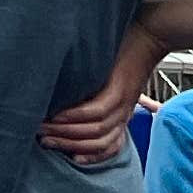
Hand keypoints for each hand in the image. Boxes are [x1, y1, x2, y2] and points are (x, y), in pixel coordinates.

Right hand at [41, 18, 162, 164]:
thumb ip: (104, 93)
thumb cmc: (128, 52)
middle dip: (67, 144)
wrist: (150, 34)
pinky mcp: (118, 88)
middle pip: (97, 141)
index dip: (91, 156)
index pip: (110, 145)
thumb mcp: (117, 78)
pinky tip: (57, 114)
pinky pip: (95, 110)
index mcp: (123, 113)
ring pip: (94, 129)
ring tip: (43, 128)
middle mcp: (123, 113)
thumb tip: (81, 99)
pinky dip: (75, 115)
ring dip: (66, 132)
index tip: (69, 158)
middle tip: (42, 141)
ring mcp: (122, 102)